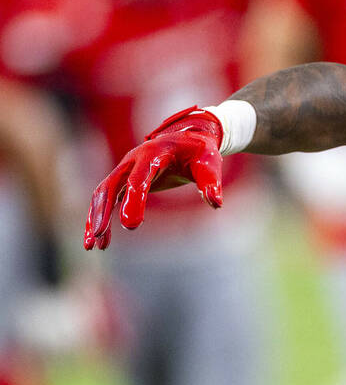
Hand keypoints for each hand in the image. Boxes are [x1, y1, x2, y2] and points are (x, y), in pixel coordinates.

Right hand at [84, 107, 223, 249]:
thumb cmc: (200, 152)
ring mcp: (125, 169)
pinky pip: (107, 199)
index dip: (134, 200)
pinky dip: (101, 219)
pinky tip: (101, 242)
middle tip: (99, 238)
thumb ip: (210, 182)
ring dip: (96, 218)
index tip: (130, 225)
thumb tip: (215, 203)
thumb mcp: (210, 163)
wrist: (188, 138)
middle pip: (111, 185)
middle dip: (103, 212)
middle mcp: (133, 160)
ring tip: (92, 246)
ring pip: (103, 194)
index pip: (140, 178)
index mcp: (154, 153)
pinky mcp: (124, 180)